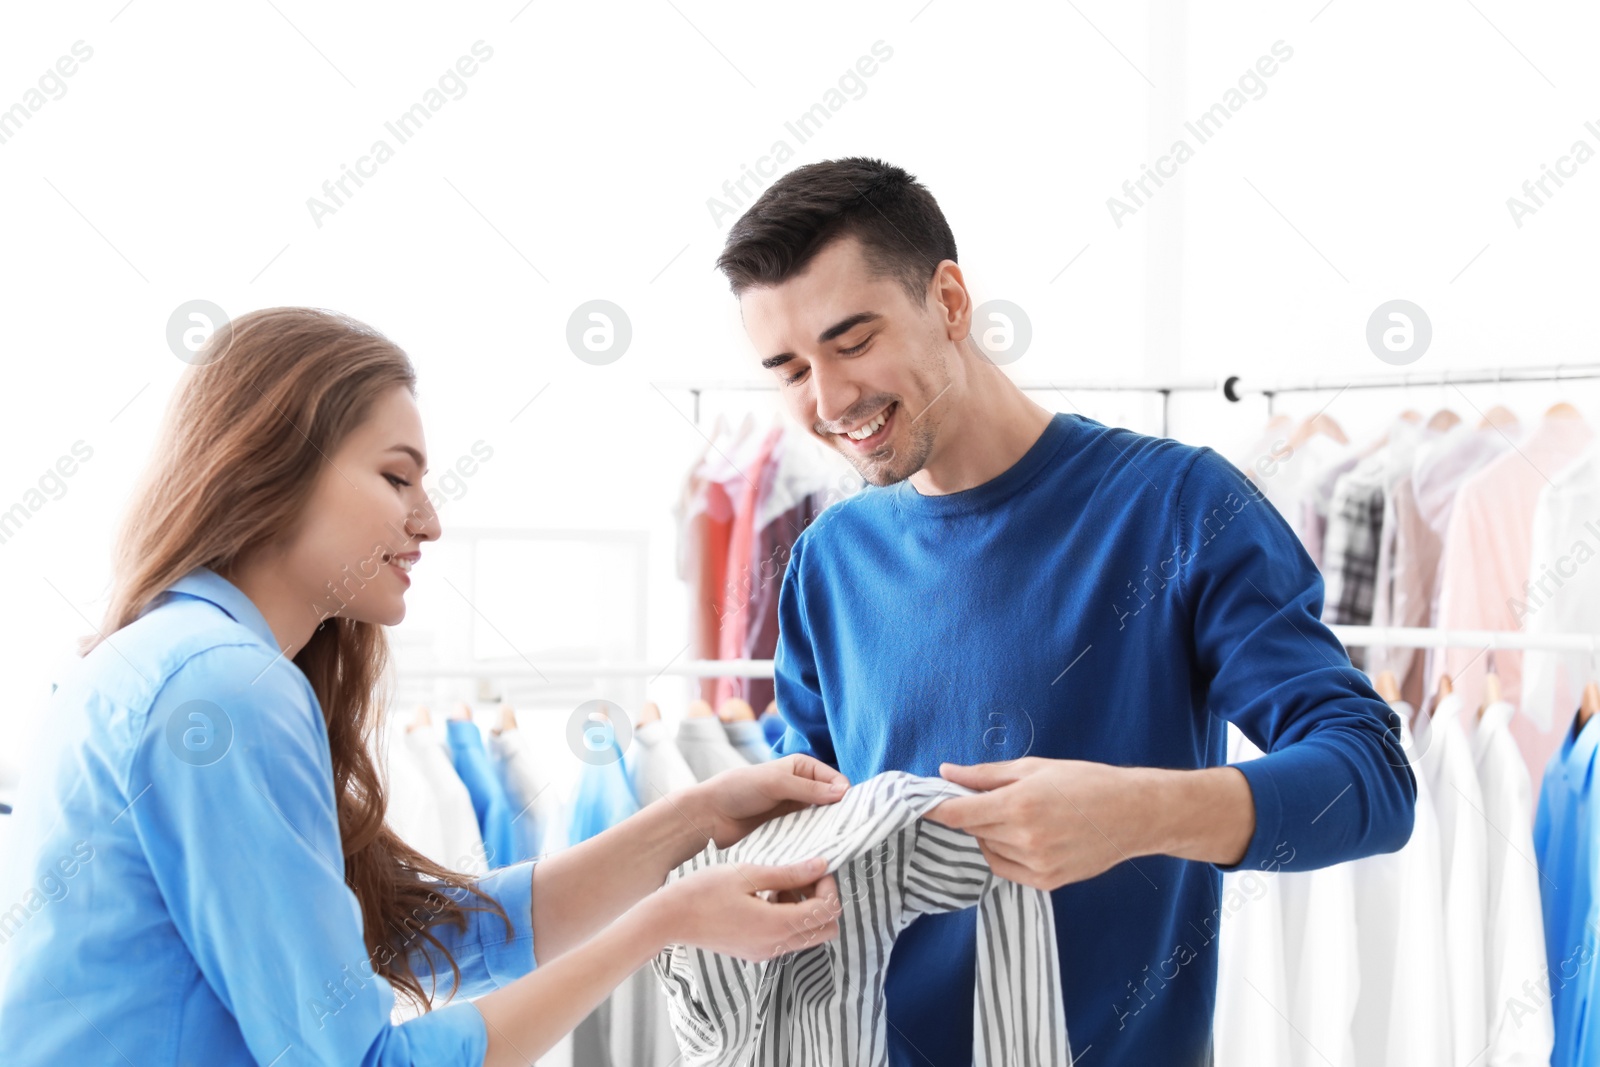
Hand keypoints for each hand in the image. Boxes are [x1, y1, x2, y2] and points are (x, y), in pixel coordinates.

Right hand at [653, 857, 842, 960]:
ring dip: (804, 910)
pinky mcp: (754, 952)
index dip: (829, 886)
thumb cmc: (704, 891)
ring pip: (807, 936)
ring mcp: (765, 952)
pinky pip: (786, 939)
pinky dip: (787, 919)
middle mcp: (775, 945)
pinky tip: (764, 897)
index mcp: (777, 925)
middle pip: (826, 930)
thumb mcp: (748, 874)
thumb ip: (788, 873)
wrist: (669, 919)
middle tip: (803, 878)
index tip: (815, 868)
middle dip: (822, 901)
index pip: (827, 911)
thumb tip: (821, 865)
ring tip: (778, 886)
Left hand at [690, 754, 849, 848]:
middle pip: (832, 801)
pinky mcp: (788, 828)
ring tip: (836, 844)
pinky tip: (819, 850)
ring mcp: (795, 809)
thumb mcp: (775, 783)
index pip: (836, 781)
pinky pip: (808, 834)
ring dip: (828, 830)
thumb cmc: (738, 789)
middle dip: (840, 814)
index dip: (846, 796)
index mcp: (803, 767)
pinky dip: (814, 840)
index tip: (854, 814)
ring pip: (822, 820)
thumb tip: (843, 793)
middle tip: (848, 833)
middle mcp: (803, 787)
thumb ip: (808, 788)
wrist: (710, 814)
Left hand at [925, 757, 1145, 890]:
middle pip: (973, 830)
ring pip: (988, 849)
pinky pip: (1005, 869)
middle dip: (971, 814)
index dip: (935, 808)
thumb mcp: (1034, 767)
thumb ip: (986, 774)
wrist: (1133, 814)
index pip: (959, 813)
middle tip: (988, 798)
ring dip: (989, 833)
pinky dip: (1003, 853)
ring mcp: (1036, 863)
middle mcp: (1025, 837)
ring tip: (1018, 815)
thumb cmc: (1087, 782)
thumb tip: (947, 772)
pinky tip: (1022, 837)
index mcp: (1020, 804)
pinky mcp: (1047, 882)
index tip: (920, 804)